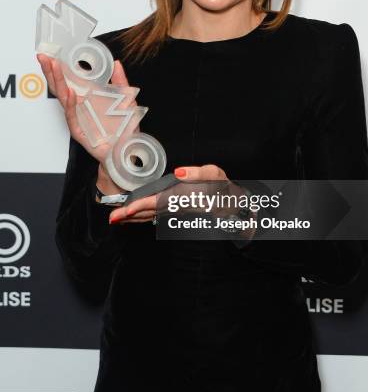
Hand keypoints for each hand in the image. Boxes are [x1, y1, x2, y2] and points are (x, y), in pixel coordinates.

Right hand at [36, 53, 137, 165]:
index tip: (53, 54)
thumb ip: (121, 82)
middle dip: (51, 71)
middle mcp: (80, 108)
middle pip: (61, 87)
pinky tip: (69, 93)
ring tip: (53, 67)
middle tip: (44, 56)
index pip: (70, 80)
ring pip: (64, 99)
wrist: (127, 152)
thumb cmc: (124, 129)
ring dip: (59, 82)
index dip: (61, 68)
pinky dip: (71, 105)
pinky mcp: (80, 132)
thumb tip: (117, 63)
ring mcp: (78, 119)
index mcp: (88, 99)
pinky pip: (73, 117)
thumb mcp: (126, 101)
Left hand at [108, 164, 247, 224]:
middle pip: (149, 212)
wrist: (231, 204)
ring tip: (116, 218)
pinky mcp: (175, 210)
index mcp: (183, 197)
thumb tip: (178, 172)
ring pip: (150, 215)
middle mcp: (176, 206)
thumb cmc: (222, 188)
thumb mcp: (214, 175)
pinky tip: (132, 216)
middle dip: (130, 216)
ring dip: (133, 218)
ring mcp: (175, 210)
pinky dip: (141, 216)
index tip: (127, 210)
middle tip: (112, 218)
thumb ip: (196, 173)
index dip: (141, 206)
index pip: (158, 202)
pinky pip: (154, 215)